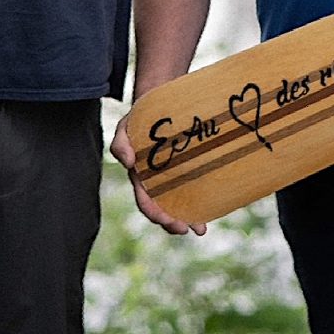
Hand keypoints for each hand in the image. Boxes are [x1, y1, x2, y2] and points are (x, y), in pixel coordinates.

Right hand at [110, 111, 206, 236]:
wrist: (159, 104)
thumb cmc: (139, 119)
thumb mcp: (125, 128)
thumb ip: (121, 144)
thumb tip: (128, 161)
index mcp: (140, 176)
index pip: (145, 200)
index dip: (153, 213)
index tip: (164, 220)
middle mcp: (156, 182)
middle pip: (162, 208)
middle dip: (171, 222)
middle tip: (184, 229)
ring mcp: (172, 178)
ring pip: (179, 203)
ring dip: (188, 219)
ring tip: (199, 229)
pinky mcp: (188, 170)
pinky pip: (194, 189)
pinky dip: (202, 203)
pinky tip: (212, 210)